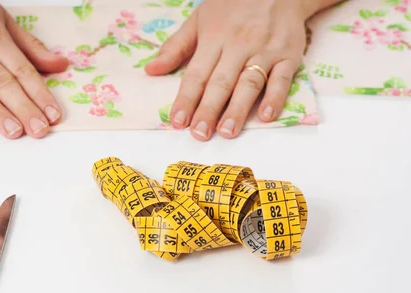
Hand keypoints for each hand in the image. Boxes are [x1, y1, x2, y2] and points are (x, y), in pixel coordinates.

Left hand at [145, 0, 312, 140]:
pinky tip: (265, 116)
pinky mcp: (289, 56)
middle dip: (209, 110)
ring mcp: (265, 52)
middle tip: (199, 134)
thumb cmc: (233, 6)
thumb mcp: (199, 19)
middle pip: (221, 83)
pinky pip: (282, 79)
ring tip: (226, 132)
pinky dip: (275, 98)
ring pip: (249, 84)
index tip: (177, 121)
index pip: (197, 74)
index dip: (186, 99)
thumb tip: (151, 71)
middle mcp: (239, 46)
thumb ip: (175, 47)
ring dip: (237, 110)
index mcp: (214, 38)